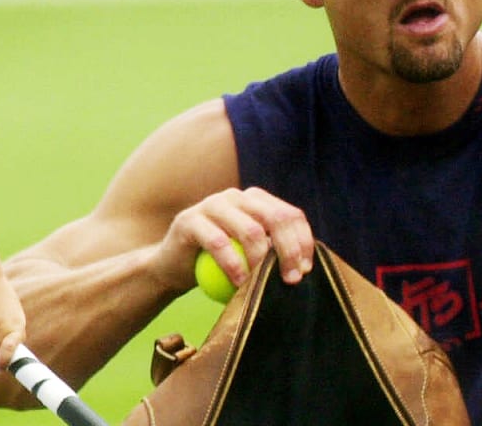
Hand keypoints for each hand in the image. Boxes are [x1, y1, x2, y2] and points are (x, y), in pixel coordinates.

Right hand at [161, 186, 314, 292]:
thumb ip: (273, 252)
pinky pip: (218, 241)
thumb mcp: (250, 256)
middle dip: (289, 250)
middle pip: (275, 218)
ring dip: (261, 261)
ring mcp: (212, 204)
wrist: (173, 266)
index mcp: (256, 200)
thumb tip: (307, 269)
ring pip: (250, 229)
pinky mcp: (190, 220)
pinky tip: (239, 282)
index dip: (303, 241)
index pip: (290, 215)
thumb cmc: (218, 266)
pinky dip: (233, 264)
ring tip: (263, 284)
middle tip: (291, 279)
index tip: (305, 270)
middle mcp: (237, 196)